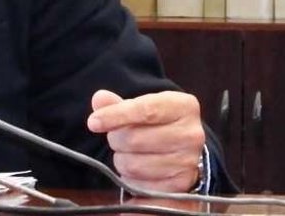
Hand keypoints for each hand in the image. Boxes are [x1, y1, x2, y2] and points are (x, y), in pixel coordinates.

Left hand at [86, 89, 204, 192]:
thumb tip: (100, 99)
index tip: (93, 122)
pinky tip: (137, 168)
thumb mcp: (139, 106)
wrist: (180, 147)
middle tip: (119, 137)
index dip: (115, 116)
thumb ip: (117, 103)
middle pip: (134, 139)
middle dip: (116, 139)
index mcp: (183, 106)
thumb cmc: (155, 122)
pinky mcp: (181, 185)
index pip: (144, 110)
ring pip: (133, 164)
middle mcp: (191, 134)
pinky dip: (130, 178)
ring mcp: (188, 161)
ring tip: (129, 152)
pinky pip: (140, 185)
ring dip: (121, 159)